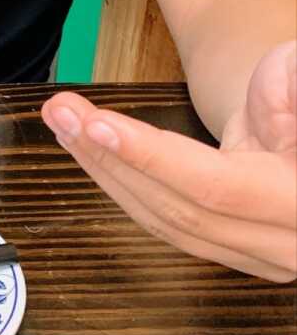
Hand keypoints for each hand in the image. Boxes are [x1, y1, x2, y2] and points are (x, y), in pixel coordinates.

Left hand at [41, 40, 296, 281]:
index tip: (97, 124)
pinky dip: (121, 183)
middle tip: (61, 110)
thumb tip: (277, 76)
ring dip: (105, 170)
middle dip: (111, 157)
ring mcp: (262, 258)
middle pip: (178, 209)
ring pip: (166, 222)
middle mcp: (288, 243)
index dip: (151, 157)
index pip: (215, 185)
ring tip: (63, 121)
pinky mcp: (234, 252)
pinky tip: (86, 147)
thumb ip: (286, 81)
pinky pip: (165, 223)